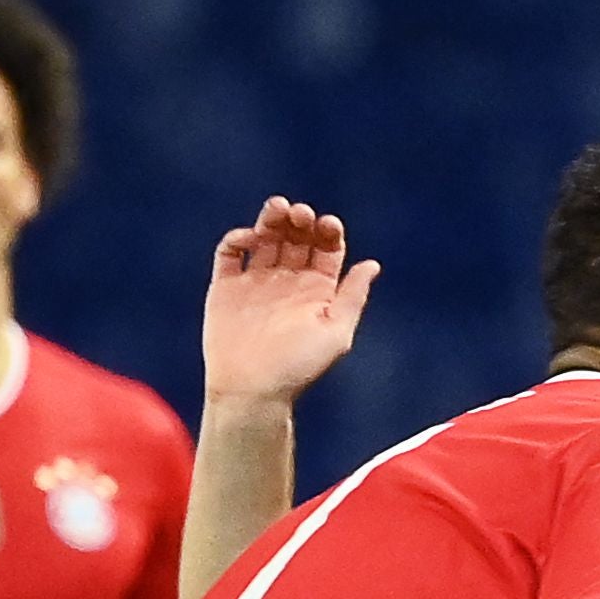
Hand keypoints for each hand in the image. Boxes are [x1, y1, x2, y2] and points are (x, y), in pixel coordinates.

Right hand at [201, 197, 378, 408]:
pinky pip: (231, 253)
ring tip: (277, 208)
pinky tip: (250, 238)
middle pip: (297, 238)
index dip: (328, 231)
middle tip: (301, 214)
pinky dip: (239, 238)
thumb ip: (353, 297)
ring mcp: (256, 282)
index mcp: (317, 291)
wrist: (251, 390)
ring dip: (272, 219)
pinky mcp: (226, 286)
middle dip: (301, 220)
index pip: (326, 249)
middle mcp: (288, 283)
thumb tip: (372, 265)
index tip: (327, 224)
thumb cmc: (298, 367)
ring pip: (265, 238)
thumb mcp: (336, 333)